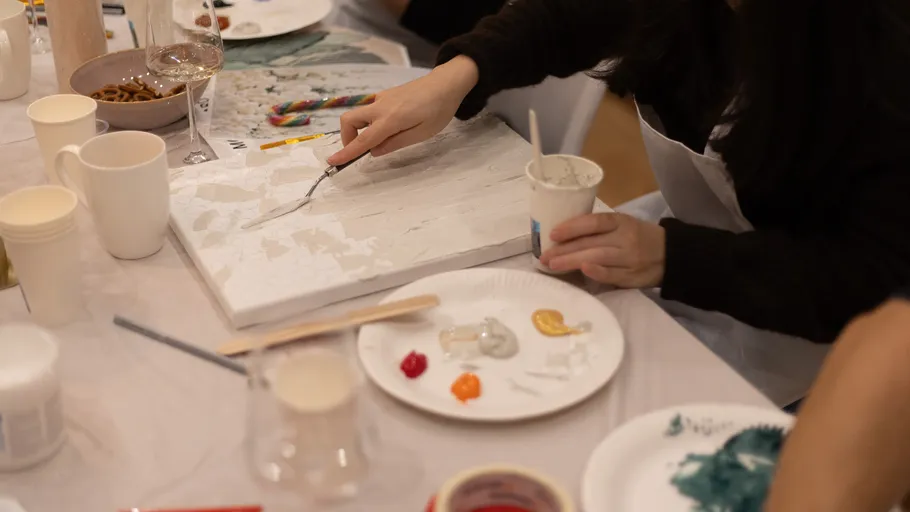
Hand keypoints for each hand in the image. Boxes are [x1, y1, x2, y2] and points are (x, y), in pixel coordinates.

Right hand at [327, 56, 478, 165]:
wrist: (446, 83)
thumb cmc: (439, 110)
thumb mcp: (422, 133)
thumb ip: (396, 143)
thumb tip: (373, 151)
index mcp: (391, 119)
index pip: (363, 139)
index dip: (346, 152)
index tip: (332, 161)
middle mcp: (380, 107)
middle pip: (349, 120)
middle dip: (347, 137)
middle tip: (362, 150)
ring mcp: (382, 98)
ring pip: (357, 114)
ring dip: (359, 129)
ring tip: (381, 140)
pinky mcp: (386, 94)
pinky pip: (369, 110)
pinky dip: (370, 122)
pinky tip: (390, 127)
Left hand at [539, 213, 665, 287]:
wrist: (672, 255)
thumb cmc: (639, 237)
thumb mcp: (623, 225)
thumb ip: (599, 229)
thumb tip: (563, 236)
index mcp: (621, 222)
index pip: (594, 222)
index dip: (573, 226)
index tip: (553, 233)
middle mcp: (625, 238)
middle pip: (591, 242)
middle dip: (564, 249)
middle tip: (544, 256)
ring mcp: (629, 258)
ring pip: (598, 257)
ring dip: (572, 261)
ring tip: (552, 265)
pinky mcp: (632, 276)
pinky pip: (613, 275)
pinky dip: (598, 272)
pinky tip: (583, 271)